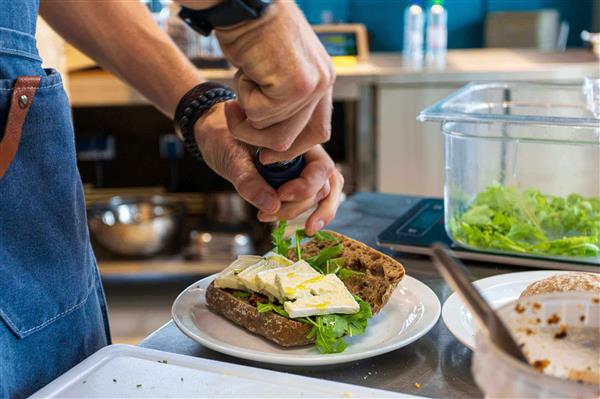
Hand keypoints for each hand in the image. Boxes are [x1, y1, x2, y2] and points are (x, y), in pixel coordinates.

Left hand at [195, 103, 342, 234]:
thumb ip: (249, 181)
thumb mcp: (231, 157)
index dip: (304, 187)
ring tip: (285, 226)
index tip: (280, 195)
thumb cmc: (223, 135)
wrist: (216, 130)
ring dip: (311, 212)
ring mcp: (304, 166)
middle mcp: (307, 152)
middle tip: (270, 215)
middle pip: (324, 184)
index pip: (320, 168)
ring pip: (324, 193)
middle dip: (301, 204)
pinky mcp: (296, 179)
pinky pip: (314, 197)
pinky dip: (312, 212)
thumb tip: (272, 207)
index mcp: (298, 139)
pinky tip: (303, 228)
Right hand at [215, 1, 334, 163]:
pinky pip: (258, 115)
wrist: (243, 0)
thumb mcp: (278, 66)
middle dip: (259, 139)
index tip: (266, 155)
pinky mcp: (294, 86)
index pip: (318, 130)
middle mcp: (323, 83)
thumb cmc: (253, 29)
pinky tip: (244, 70)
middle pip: (294, 138)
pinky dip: (242, 97)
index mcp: (322, 79)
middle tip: (235, 119)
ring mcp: (312, 85)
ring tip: (240, 84)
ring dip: (247, 116)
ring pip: (274, 132)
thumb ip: (285, 95)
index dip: (291, 148)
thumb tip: (278, 138)